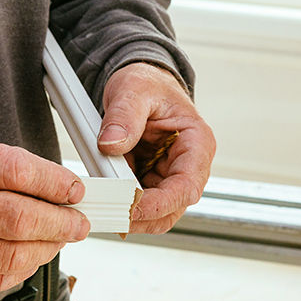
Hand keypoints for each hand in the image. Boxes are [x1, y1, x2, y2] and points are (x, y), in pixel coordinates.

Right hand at [0, 136, 88, 296]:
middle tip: (78, 223)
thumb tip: (54, 187)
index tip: (74, 190)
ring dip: (48, 248)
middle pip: (20, 218)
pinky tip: (30, 258)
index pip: (15, 170)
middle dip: (63, 222)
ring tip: (59, 240)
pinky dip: (22, 270)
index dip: (55, 182)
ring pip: (13, 254)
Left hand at [98, 63, 215, 233]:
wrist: (143, 83)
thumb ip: (123, 116)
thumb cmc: (148, 84)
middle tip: (108, 211)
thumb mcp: (134, 89)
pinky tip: (103, 195)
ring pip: (155, 214)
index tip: (131, 206)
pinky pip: (139, 205)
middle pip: (171, 209)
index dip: (160, 204)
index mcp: (197, 144)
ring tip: (102, 201)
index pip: (186, 187)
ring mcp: (170, 177)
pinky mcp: (152, 182)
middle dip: (141, 216)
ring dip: (129, 213)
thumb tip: (111, 144)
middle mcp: (189, 166)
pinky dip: (120, 204)